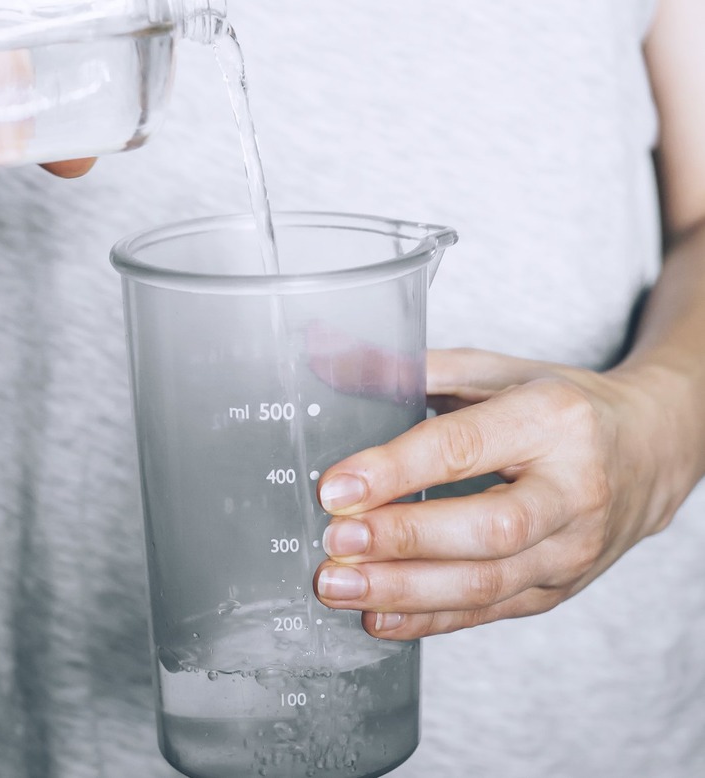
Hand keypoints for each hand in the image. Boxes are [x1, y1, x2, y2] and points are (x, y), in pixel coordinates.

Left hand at [313, 347, 685, 637]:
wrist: (649, 450)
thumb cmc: (563, 404)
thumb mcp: (498, 370)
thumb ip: (415, 367)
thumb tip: (329, 358)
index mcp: (554, 419)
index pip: (466, 448)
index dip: (395, 471)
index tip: (335, 487)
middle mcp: (574, 489)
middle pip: (486, 528)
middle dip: (403, 539)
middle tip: (335, 542)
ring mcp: (573, 548)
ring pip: (488, 584)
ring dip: (405, 591)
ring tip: (338, 587)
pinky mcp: (562, 589)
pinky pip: (492, 613)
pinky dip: (429, 620)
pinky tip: (378, 617)